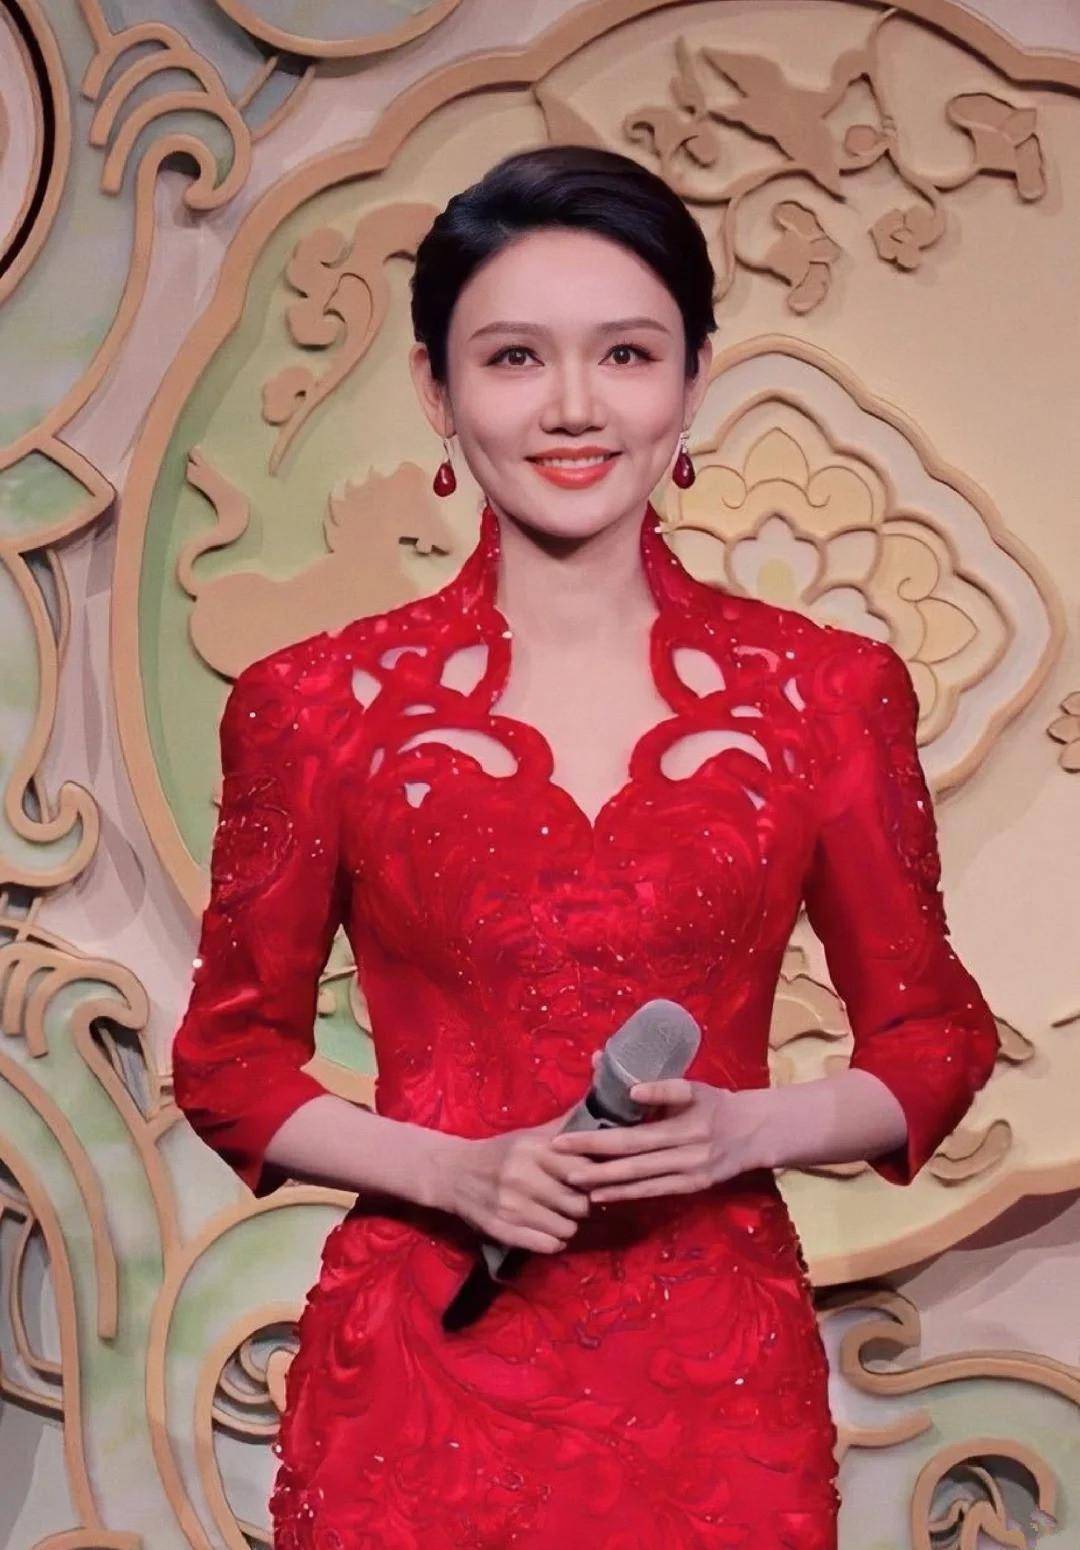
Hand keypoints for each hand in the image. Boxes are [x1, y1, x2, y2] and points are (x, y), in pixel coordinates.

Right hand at [435, 1100, 592, 1253]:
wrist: (452, 1173)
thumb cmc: (499, 1152)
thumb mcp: (528, 1135)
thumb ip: (562, 1128)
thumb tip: (595, 1106)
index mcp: (534, 1149)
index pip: (583, 1171)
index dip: (593, 1179)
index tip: (588, 1181)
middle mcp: (524, 1177)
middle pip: (580, 1204)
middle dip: (583, 1205)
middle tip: (575, 1202)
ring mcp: (512, 1207)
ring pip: (567, 1228)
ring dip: (568, 1225)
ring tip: (560, 1217)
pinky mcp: (503, 1230)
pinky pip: (547, 1245)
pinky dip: (553, 1242)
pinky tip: (548, 1232)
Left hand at [549, 1056, 767, 1202]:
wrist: (755, 1132)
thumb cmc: (715, 1103)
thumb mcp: (690, 1086)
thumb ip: (656, 1084)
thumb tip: (611, 1071)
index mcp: (684, 1120)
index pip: (632, 1133)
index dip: (597, 1137)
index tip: (565, 1137)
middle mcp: (686, 1149)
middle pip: (631, 1157)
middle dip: (591, 1159)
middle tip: (557, 1159)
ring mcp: (689, 1172)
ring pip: (639, 1179)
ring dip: (603, 1181)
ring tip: (571, 1180)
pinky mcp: (691, 1188)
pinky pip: (652, 1192)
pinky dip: (624, 1194)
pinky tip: (600, 1195)